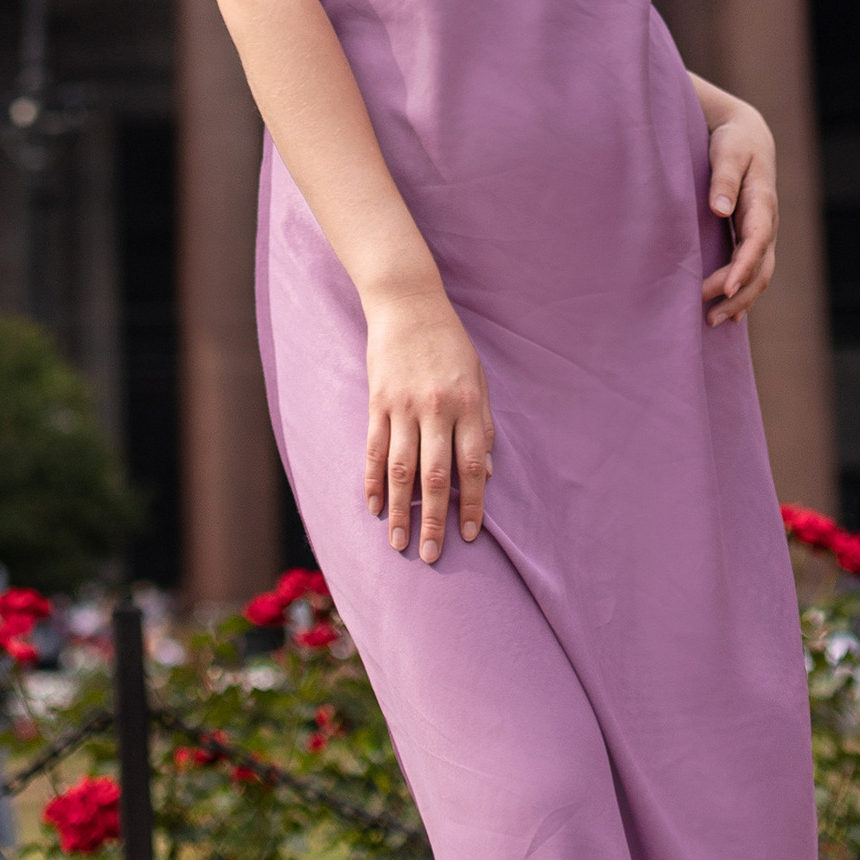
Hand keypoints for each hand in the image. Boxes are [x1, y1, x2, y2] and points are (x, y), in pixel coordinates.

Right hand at [362, 278, 492, 562]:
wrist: (408, 303)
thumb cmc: (449, 344)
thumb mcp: (478, 379)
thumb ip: (482, 426)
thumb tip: (487, 473)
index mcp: (466, 405)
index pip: (472, 466)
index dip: (471, 504)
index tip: (469, 536)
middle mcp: (436, 409)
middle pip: (435, 476)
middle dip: (434, 520)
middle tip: (432, 556)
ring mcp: (403, 405)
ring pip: (400, 469)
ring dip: (400, 510)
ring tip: (398, 543)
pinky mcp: (377, 400)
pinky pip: (374, 448)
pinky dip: (372, 480)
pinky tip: (373, 506)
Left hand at [701, 97, 778, 324]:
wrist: (749, 135)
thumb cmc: (735, 141)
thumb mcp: (729, 151)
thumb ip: (724, 178)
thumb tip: (720, 210)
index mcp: (763, 202)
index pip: (757, 241)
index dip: (743, 267)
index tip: (725, 288)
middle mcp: (767, 223)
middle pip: (760, 268)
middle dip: (737, 295)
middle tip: (710, 316)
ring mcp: (763, 233)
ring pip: (758, 275)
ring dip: (740, 300)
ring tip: (714, 321)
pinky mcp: (752, 237)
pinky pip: (752, 271)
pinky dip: (743, 293)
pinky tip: (730, 314)